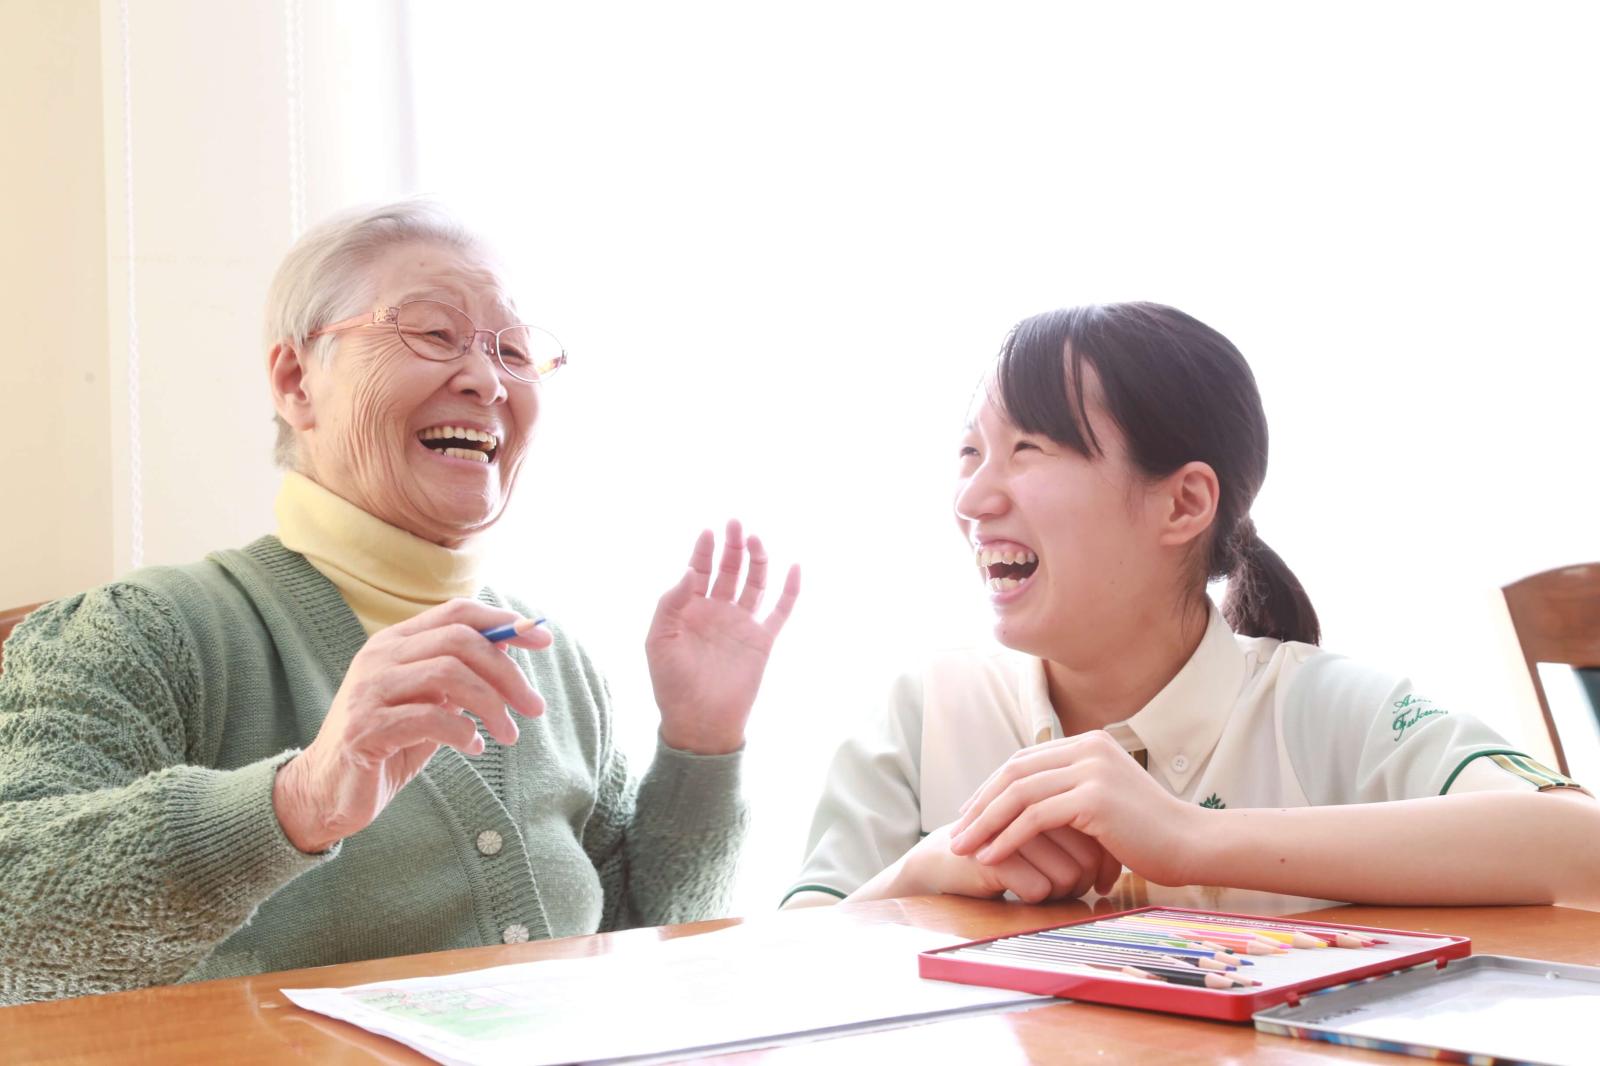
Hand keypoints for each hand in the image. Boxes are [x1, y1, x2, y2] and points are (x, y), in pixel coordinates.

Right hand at [272, 598, 552, 852]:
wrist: (327, 791)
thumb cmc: (388, 744)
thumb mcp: (430, 703)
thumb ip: (460, 676)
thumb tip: (510, 648)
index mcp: (395, 642)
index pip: (456, 613)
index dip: (503, 622)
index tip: (542, 640)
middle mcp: (379, 657)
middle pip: (459, 642)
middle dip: (507, 672)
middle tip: (534, 707)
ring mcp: (368, 691)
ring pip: (448, 675)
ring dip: (492, 706)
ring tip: (509, 735)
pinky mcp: (365, 729)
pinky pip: (430, 718)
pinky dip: (464, 733)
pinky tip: (473, 748)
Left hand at [646, 520, 799, 753]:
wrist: (699, 722)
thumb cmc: (671, 684)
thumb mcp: (658, 641)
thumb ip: (670, 604)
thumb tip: (688, 571)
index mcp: (689, 610)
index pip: (698, 570)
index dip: (703, 550)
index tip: (708, 531)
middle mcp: (717, 612)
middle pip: (728, 569)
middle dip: (731, 546)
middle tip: (735, 523)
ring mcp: (741, 624)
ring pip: (754, 583)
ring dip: (756, 560)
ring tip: (756, 539)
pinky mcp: (762, 640)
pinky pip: (780, 610)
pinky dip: (789, 590)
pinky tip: (794, 568)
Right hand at [870, 823, 1114, 903]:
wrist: (943, 861)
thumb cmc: (1003, 854)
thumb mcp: (1043, 840)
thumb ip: (1076, 836)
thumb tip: (1117, 866)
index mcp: (1050, 793)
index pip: (1099, 833)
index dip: (1105, 863)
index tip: (1101, 882)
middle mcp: (1034, 806)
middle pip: (1089, 857)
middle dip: (1087, 882)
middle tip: (1073, 891)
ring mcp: (1012, 828)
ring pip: (1068, 876)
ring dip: (1062, 894)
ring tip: (1044, 890)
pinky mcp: (992, 855)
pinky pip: (1039, 889)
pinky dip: (1036, 897)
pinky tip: (1018, 890)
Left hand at [947, 731, 1195, 886]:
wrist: (1193, 844)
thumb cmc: (1150, 833)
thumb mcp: (1106, 799)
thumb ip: (1072, 792)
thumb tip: (1029, 806)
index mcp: (1088, 742)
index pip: (1024, 760)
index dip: (991, 787)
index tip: (969, 815)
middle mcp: (1087, 748)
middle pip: (1014, 772)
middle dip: (979, 804)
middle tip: (955, 833)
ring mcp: (1091, 770)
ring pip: (1018, 794)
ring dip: (984, 823)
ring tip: (963, 849)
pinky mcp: (1093, 798)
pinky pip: (1034, 818)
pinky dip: (1006, 838)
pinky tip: (990, 858)